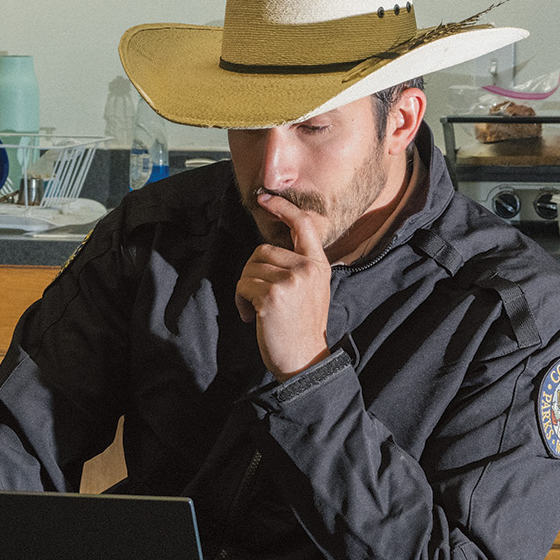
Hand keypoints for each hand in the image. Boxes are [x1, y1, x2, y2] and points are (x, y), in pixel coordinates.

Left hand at [235, 191, 332, 381]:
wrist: (305, 361)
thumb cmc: (301, 327)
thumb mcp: (312, 290)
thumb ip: (299, 266)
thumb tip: (271, 249)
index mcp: (319, 264)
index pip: (303, 225)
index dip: (283, 208)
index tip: (266, 198)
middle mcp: (307, 268)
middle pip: (263, 250)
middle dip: (253, 272)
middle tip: (259, 297)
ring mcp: (291, 281)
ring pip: (250, 267)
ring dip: (245, 288)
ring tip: (256, 309)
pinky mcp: (272, 295)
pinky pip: (243, 285)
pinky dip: (240, 301)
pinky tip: (249, 317)